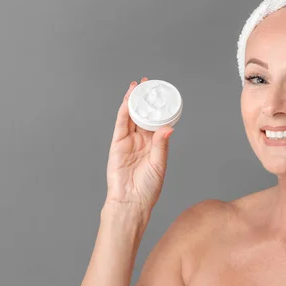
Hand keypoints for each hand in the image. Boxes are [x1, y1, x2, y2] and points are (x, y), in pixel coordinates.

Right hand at [105, 77, 175, 211]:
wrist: (131, 202)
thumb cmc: (147, 188)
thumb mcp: (159, 164)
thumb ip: (161, 145)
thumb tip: (168, 128)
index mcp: (154, 144)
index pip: (156, 121)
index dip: (158, 107)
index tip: (161, 94)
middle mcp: (141, 140)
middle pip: (142, 114)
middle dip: (144, 98)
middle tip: (147, 82)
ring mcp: (128, 141)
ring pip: (131, 116)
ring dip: (133, 100)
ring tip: (136, 86)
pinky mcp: (117, 144)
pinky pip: (121, 124)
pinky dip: (124, 111)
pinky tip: (128, 100)